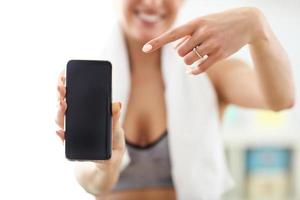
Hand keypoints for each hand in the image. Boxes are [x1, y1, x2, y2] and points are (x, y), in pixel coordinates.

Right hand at [55, 71, 124, 170]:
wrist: (107, 166)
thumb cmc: (112, 145)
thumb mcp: (116, 129)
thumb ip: (115, 117)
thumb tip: (117, 103)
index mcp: (85, 115)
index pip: (73, 97)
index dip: (67, 85)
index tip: (64, 74)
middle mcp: (76, 122)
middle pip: (65, 106)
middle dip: (61, 94)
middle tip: (61, 85)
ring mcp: (72, 134)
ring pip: (61, 120)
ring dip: (60, 112)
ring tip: (63, 104)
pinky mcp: (72, 148)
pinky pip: (65, 141)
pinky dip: (62, 136)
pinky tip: (61, 132)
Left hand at [143, 7, 265, 73]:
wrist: (247, 22)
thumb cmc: (220, 22)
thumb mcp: (203, 22)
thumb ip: (188, 34)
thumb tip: (174, 50)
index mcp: (196, 22)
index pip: (172, 34)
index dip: (157, 42)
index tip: (144, 49)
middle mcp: (203, 32)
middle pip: (180, 52)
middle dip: (181, 53)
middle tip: (190, 49)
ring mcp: (212, 44)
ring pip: (188, 60)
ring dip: (188, 61)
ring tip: (197, 54)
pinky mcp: (219, 54)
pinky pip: (200, 68)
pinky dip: (194, 71)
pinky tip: (192, 71)